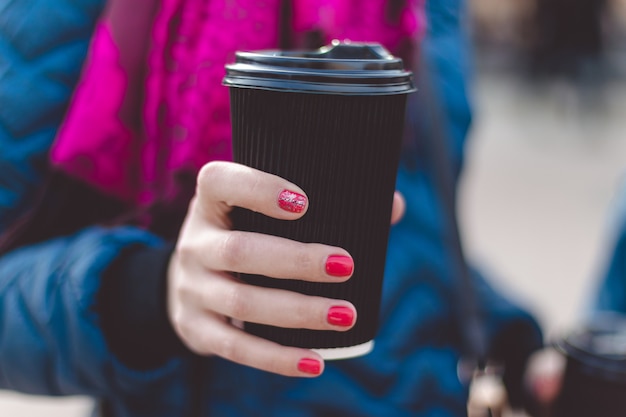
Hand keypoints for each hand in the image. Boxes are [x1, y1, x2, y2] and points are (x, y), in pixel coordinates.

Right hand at [167, 161, 404, 376]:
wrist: (184, 283)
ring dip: (297, 312)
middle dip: (296, 261)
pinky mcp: (197, 329)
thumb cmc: (243, 236)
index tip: (305, 203)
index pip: (219, 182)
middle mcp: (194, 244)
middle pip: (238, 252)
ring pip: (241, 304)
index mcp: (210, 204)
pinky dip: (276, 358)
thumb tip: (393, 206)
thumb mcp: (259, 212)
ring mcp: (191, 289)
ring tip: (347, 315)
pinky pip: (236, 348)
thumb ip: (326, 204)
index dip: (258, 189)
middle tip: (347, 266)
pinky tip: (315, 363)